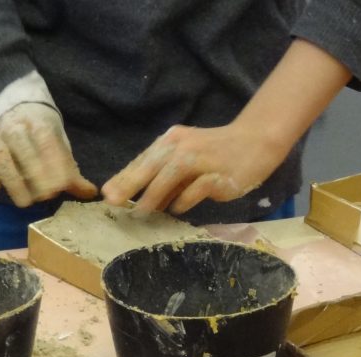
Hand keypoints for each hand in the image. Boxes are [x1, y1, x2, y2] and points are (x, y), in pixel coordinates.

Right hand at [0, 103, 96, 207]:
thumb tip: (91, 193)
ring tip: (26, 201)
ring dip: (13, 181)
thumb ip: (71, 169)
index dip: (55, 167)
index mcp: (39, 124)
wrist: (15, 113)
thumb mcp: (60, 146)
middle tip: (46, 197)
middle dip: (35, 176)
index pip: (47, 143)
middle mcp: (14, 128)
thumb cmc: (42, 137)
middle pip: (22, 150)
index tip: (61, 188)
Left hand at [100, 122, 288, 214]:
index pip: (144, 160)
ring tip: (140, 211)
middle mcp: (183, 146)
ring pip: (171, 174)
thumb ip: (168, 178)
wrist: (255, 141)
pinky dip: (185, 199)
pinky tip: (176, 210)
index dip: (124, 177)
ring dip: (153, 194)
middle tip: (112, 200)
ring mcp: (201, 159)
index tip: (106, 193)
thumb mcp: (187, 160)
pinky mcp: (219, 174)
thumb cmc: (217, 152)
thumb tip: (145, 202)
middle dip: (130, 183)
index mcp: (172, 141)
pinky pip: (197, 187)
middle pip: (151, 165)